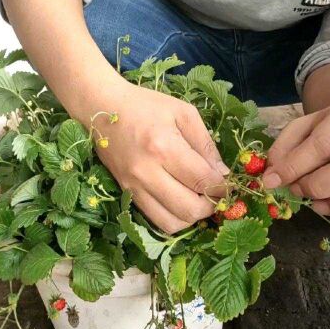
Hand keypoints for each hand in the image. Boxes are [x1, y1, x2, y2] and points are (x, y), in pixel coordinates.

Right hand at [93, 83, 227, 233]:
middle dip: (211, 207)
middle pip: (189, 209)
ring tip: (198, 200)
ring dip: (192, 217)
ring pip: (171, 223)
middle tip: (216, 195)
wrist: (101, 108)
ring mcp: (134, 186)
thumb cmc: (145, 105)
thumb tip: (222, 173)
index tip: (228, 184)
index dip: (222, 187)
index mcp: (164, 147)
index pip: (202, 180)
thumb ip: (205, 143)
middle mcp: (148, 172)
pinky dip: (173, 218)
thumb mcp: (183, 113)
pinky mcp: (126, 193)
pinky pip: (154, 220)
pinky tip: (180, 202)